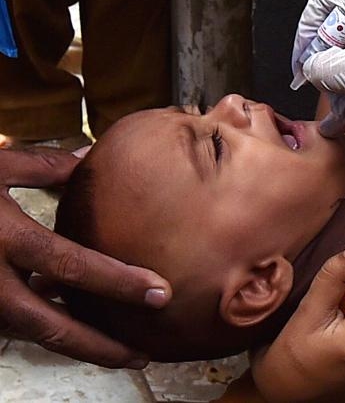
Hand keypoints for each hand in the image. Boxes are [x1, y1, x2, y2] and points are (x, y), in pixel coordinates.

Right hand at [0, 148, 170, 367]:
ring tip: (119, 350)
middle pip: (51, 326)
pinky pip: (11, 324)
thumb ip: (43, 166)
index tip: (160, 294)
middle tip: (142, 355)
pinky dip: (45, 326)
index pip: (73, 267)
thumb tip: (89, 158)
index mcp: (5, 236)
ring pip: (31, 333)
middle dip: (100, 346)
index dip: (119, 283)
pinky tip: (74, 325)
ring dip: (74, 343)